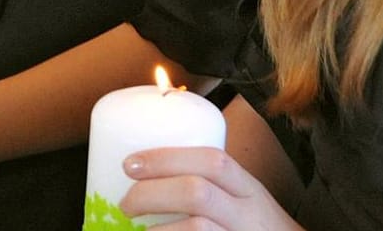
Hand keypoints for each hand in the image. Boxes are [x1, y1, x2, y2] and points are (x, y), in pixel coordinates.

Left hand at [120, 147, 302, 230]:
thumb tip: (146, 173)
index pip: (212, 161)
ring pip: (197, 229)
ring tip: (135, 230)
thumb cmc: (257, 228)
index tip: (130, 164)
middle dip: (152, 193)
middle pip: (197, 193)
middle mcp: (247, 214)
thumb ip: (210, 184)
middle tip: (125, 203)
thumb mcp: (244, 199)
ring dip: (157, 230)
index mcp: (248, 189)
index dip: (166, 158)